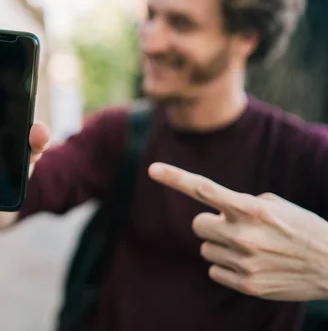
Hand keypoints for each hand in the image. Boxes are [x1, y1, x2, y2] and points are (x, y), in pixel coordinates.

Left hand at [148, 162, 327, 300]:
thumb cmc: (300, 228)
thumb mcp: (274, 205)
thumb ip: (240, 204)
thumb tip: (214, 210)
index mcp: (251, 209)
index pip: (205, 189)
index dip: (176, 178)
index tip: (152, 169)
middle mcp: (244, 234)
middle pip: (198, 225)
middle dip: (211, 224)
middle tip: (232, 227)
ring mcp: (244, 261)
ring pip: (206, 249)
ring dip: (221, 246)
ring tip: (251, 248)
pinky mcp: (247, 284)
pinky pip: (214, 270)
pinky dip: (226, 267)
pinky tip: (250, 265)